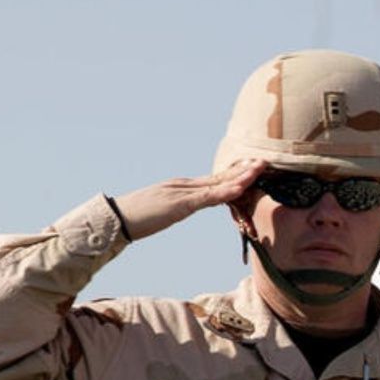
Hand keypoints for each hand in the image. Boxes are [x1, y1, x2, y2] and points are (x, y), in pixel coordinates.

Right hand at [111, 159, 265, 240]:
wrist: (115, 219)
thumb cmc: (137, 218)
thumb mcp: (164, 210)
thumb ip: (179, 206)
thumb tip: (188, 208)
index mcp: (182, 187)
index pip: (214, 179)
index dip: (234, 173)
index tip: (252, 167)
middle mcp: (184, 185)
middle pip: (220, 176)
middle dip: (243, 169)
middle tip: (263, 161)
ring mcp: (182, 192)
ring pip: (217, 183)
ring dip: (240, 176)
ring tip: (259, 168)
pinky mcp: (180, 204)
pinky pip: (208, 197)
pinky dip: (225, 191)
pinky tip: (240, 187)